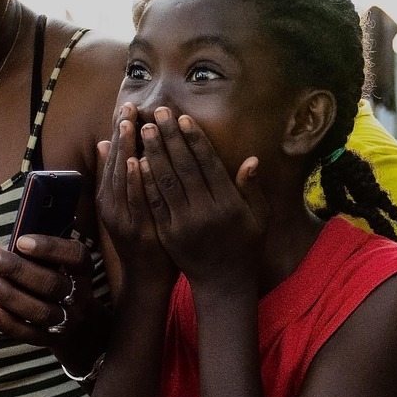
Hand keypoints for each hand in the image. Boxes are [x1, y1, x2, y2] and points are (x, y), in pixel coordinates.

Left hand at [0, 234, 104, 369]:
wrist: (81, 325)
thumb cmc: (59, 281)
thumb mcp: (60, 265)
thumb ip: (42, 253)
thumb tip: (11, 242)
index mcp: (82, 271)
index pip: (75, 257)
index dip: (50, 248)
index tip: (21, 241)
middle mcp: (80, 296)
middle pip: (52, 284)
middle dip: (18, 269)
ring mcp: (67, 320)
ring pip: (41, 311)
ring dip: (10, 295)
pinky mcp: (52, 339)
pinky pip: (31, 334)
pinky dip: (9, 324)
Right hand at [97, 103, 174, 282]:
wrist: (148, 278)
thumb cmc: (143, 238)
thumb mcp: (125, 206)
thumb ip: (116, 177)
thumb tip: (103, 143)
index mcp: (109, 197)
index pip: (113, 158)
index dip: (118, 132)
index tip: (125, 106)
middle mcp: (112, 205)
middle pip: (115, 163)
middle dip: (121, 134)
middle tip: (128, 106)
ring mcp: (123, 218)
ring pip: (123, 179)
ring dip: (126, 150)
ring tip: (131, 124)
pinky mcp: (137, 230)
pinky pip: (136, 201)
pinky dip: (136, 181)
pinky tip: (139, 161)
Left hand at [138, 107, 267, 282]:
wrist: (224, 283)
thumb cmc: (245, 246)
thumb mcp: (259, 218)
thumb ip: (252, 189)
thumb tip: (251, 159)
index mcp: (230, 204)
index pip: (208, 164)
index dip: (194, 139)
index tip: (183, 119)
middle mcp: (206, 212)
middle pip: (184, 167)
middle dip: (170, 138)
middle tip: (157, 113)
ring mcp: (185, 224)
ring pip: (165, 182)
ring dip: (153, 153)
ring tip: (144, 130)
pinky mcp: (168, 234)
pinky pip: (154, 203)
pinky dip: (145, 181)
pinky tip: (137, 162)